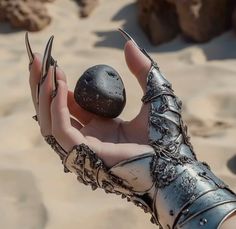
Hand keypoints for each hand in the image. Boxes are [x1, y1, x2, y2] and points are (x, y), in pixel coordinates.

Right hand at [27, 34, 152, 167]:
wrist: (171, 162)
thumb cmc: (165, 133)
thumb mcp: (153, 94)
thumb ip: (142, 71)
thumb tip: (129, 44)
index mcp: (102, 126)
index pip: (71, 106)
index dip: (60, 85)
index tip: (56, 65)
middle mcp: (89, 136)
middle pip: (54, 111)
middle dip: (43, 85)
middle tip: (38, 59)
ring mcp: (84, 146)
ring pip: (50, 120)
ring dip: (44, 93)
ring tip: (45, 68)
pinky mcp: (84, 153)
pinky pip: (61, 129)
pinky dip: (56, 108)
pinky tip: (60, 86)